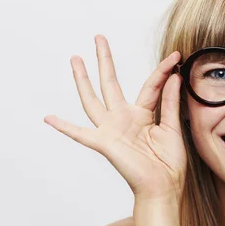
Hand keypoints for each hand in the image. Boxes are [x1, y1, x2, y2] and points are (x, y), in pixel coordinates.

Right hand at [44, 35, 186, 201]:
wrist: (164, 187)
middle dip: (105, 60)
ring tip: (75, 58)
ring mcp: (112, 129)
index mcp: (143, 115)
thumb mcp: (173, 128)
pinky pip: (81, 134)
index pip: (151, 85)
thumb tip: (174, 75)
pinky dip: (64, 127)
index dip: (163, 70)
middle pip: (111, 83)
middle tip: (99, 38)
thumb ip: (169, 102)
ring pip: (93, 99)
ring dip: (83, 79)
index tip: (176, 55)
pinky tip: (48, 117)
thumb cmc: (169, 163)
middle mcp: (124, 118)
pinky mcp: (105, 143)